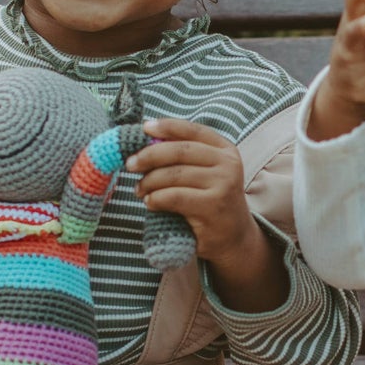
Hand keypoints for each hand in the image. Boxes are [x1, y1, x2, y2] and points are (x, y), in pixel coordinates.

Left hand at [127, 118, 288, 311]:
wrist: (234, 238)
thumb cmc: (210, 201)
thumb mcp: (206, 173)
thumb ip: (184, 157)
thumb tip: (147, 139)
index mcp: (225, 150)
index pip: (193, 130)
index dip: (168, 126)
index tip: (145, 128)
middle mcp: (227, 164)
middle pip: (179, 151)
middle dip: (149, 155)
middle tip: (130, 164)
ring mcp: (222, 185)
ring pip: (173, 175)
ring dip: (149, 182)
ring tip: (139, 190)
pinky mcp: (212, 206)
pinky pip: (173, 196)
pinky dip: (155, 198)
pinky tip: (150, 203)